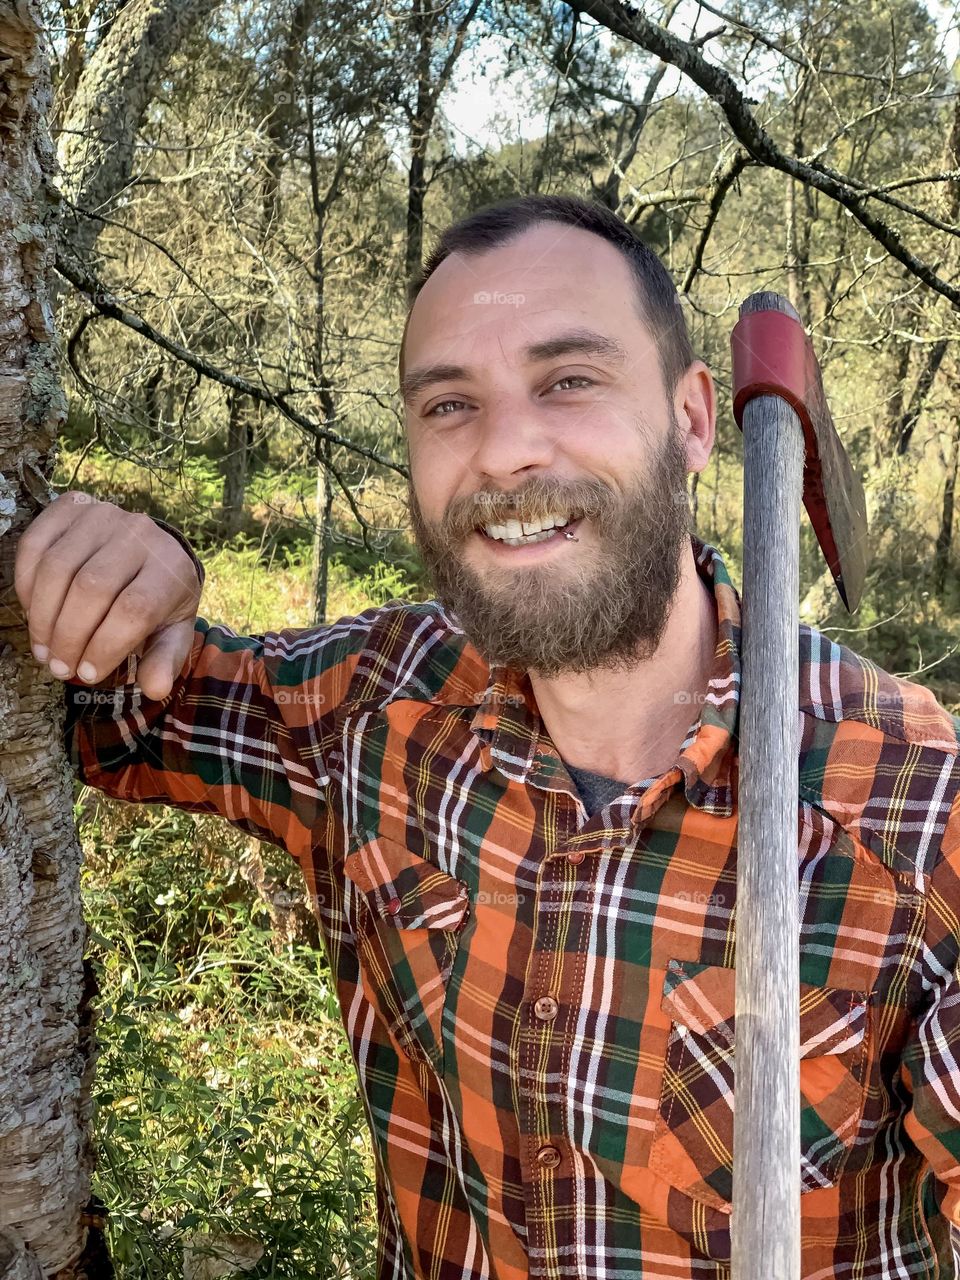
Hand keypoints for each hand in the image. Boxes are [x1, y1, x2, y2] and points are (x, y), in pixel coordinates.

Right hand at [15, 492, 202, 699]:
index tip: (88, 674)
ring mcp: (103, 516)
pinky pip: (34, 544)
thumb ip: (165, 658)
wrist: (154, 549)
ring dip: (42, 616)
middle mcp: (138, 534)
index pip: (133, 609)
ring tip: (44, 649)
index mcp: (170, 568)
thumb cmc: (161, 598)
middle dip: (69, 636)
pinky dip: (25, 583)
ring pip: (58, 568)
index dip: (105, 646)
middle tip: (59, 667)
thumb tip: (156, 688)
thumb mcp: (172, 629)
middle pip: (91, 589)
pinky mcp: (71, 507)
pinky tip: (32, 612)